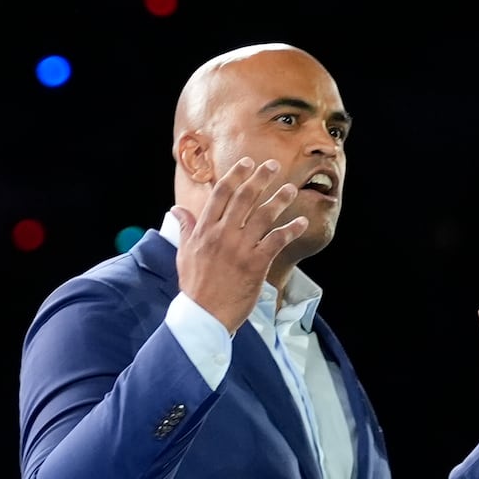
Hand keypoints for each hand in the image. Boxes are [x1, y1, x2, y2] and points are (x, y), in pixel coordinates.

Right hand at [170, 157, 308, 334]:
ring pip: (263, 216)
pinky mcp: (256, 264)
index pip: (221, 194)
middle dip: (260, 178)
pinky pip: (277, 241)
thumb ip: (185, 228)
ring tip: (290, 189)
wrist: (204, 315)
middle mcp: (223, 234)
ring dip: (279, 199)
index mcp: (205, 230)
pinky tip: (301, 222)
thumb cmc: (195, 285)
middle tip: (273, 166)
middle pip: (244, 198)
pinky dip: (291, 229)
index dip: (235, 175)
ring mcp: (240, 248)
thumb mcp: (184, 253)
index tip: (246, 164)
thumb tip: (177, 209)